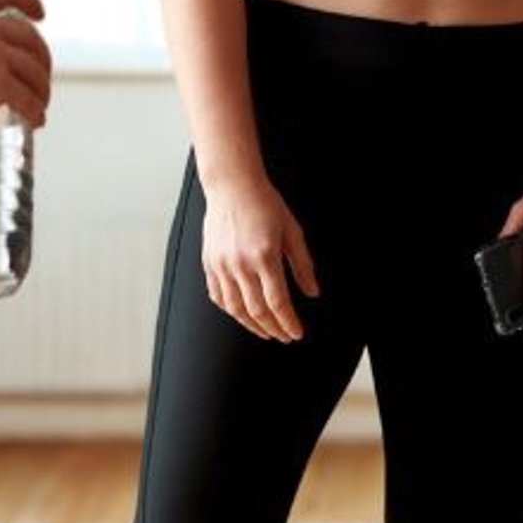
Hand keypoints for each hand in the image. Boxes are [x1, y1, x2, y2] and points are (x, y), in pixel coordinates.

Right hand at [0, 0, 51, 156]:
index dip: (29, 1)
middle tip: (38, 76)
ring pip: (33, 70)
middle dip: (40, 57)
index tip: (39, 13)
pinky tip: (35, 121)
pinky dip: (35, 111)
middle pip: (27, 37)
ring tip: (37, 103)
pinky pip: (28, 98)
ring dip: (41, 88)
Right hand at [200, 174, 319, 341]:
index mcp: (264, 256)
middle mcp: (241, 264)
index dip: (288, 322)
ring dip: (252, 326)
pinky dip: (231, 311)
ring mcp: (222, 265)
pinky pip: (218, 296)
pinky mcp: (210, 263)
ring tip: (265, 331)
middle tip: (284, 336)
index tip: (296, 333)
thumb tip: (313, 292)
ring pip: (236, 309)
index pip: (278, 302)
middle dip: (273, 328)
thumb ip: (303, 264)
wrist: (232, 186)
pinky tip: (242, 314)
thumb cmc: (264, 204)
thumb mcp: (292, 231)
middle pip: (257, 310)